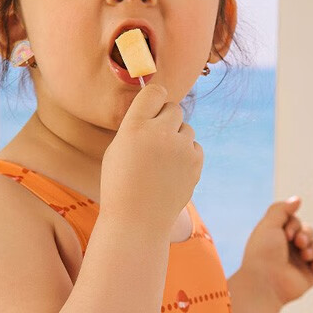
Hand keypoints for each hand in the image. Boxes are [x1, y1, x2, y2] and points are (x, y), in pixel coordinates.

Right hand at [100, 82, 202, 234]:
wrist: (137, 220)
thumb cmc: (121, 184)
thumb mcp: (117, 149)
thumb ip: (137, 126)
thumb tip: (157, 108)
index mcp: (135, 127)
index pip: (155, 92)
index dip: (155, 98)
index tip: (153, 106)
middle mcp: (160, 133)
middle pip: (174, 108)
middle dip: (166, 119)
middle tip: (156, 139)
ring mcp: (180, 148)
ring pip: (186, 128)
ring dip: (177, 138)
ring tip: (162, 161)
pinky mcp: (195, 163)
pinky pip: (195, 147)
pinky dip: (186, 155)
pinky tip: (172, 172)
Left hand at [240, 196, 312, 307]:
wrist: (264, 283)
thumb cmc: (263, 253)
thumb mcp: (268, 224)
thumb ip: (281, 209)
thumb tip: (297, 200)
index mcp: (278, 238)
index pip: (296, 222)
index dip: (294, 225)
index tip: (285, 234)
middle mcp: (289, 250)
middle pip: (309, 232)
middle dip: (307, 234)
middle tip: (298, 242)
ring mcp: (299, 264)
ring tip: (305, 256)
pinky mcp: (308, 278)